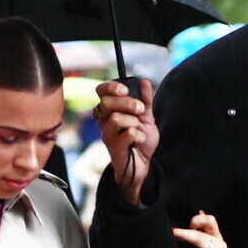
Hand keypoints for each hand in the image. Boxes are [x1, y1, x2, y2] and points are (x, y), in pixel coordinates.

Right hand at [94, 78, 156, 201]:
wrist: (143, 165)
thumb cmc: (140, 141)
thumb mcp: (146, 118)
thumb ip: (145, 100)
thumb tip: (144, 82)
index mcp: (110, 110)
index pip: (101, 91)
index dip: (111, 87)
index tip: (126, 90)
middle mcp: (104, 121)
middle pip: (106, 103)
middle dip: (127, 103)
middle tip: (140, 110)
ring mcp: (107, 135)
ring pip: (115, 119)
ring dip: (133, 122)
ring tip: (139, 129)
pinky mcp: (113, 148)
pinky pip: (126, 135)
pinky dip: (138, 136)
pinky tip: (139, 141)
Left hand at [176, 213, 226, 247]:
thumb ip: (200, 234)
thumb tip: (199, 213)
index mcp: (217, 239)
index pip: (211, 220)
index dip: (197, 219)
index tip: (185, 223)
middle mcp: (220, 246)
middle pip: (206, 229)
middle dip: (187, 228)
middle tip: (172, 230)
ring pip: (203, 241)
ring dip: (187, 237)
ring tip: (174, 237)